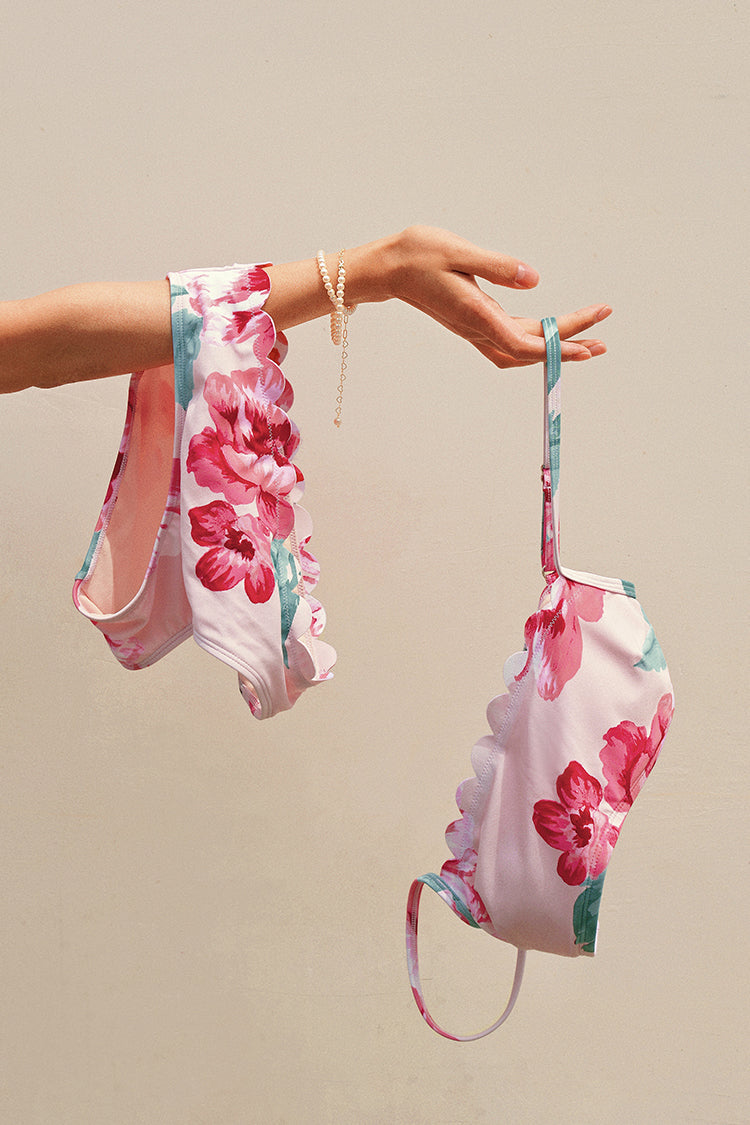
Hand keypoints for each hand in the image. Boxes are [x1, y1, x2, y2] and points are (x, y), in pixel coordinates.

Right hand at [374, 226, 610, 366]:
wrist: (387, 266)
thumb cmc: (418, 254)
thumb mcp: (459, 251)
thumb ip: (498, 266)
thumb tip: (535, 279)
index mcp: (476, 315)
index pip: (525, 343)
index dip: (558, 347)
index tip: (588, 342)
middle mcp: (478, 328)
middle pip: (530, 349)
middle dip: (568, 346)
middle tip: (604, 337)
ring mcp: (476, 328)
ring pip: (522, 349)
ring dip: (554, 348)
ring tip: (589, 342)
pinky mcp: (475, 321)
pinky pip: (512, 339)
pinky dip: (537, 339)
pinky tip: (553, 330)